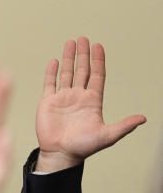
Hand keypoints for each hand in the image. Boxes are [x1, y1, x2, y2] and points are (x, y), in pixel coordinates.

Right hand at [35, 37, 145, 172]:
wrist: (60, 154)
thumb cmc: (83, 147)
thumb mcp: (108, 136)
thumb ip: (124, 126)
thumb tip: (143, 119)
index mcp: (93, 101)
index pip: (97, 75)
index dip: (98, 61)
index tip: (98, 46)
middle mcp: (78, 96)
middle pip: (82, 70)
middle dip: (83, 54)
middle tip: (83, 39)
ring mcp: (63, 98)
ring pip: (66, 73)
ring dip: (68, 58)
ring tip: (70, 43)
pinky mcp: (48, 102)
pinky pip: (50, 84)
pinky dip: (51, 72)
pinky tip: (54, 61)